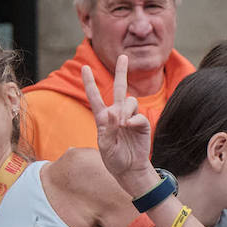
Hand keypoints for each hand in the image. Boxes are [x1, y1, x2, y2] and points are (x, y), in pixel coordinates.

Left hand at [83, 54, 151, 183]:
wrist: (130, 169)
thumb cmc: (114, 158)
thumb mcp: (105, 146)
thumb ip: (108, 129)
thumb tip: (113, 111)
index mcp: (103, 118)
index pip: (95, 97)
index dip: (89, 83)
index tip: (84, 68)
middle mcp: (116, 114)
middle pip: (119, 88)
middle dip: (121, 72)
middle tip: (124, 56)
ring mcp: (130, 117)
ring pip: (129, 100)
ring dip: (125, 110)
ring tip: (123, 125)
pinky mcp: (141, 123)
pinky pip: (138, 115)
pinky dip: (134, 120)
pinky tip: (130, 127)